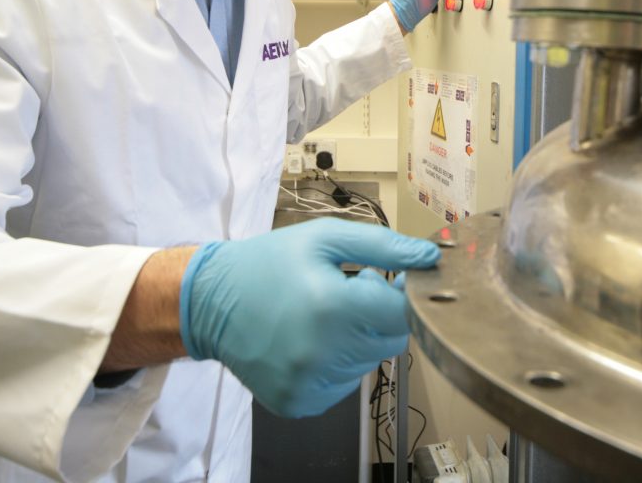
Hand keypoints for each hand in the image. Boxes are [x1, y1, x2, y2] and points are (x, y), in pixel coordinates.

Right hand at [179, 218, 439, 416]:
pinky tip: (310, 340)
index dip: (399, 295)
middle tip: (346, 292)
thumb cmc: (269, 264)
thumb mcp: (325, 238)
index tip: (382, 280)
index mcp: (333, 308)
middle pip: (390, 341)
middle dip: (377, 316)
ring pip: (368, 364)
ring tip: (322, 314)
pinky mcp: (299, 403)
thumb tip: (431, 256)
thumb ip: (384, 246)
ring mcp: (310, 384)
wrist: (210, 303)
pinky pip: (343, 385)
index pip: (403, 315)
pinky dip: (337, 363)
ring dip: (357, 340)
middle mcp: (323, 354)